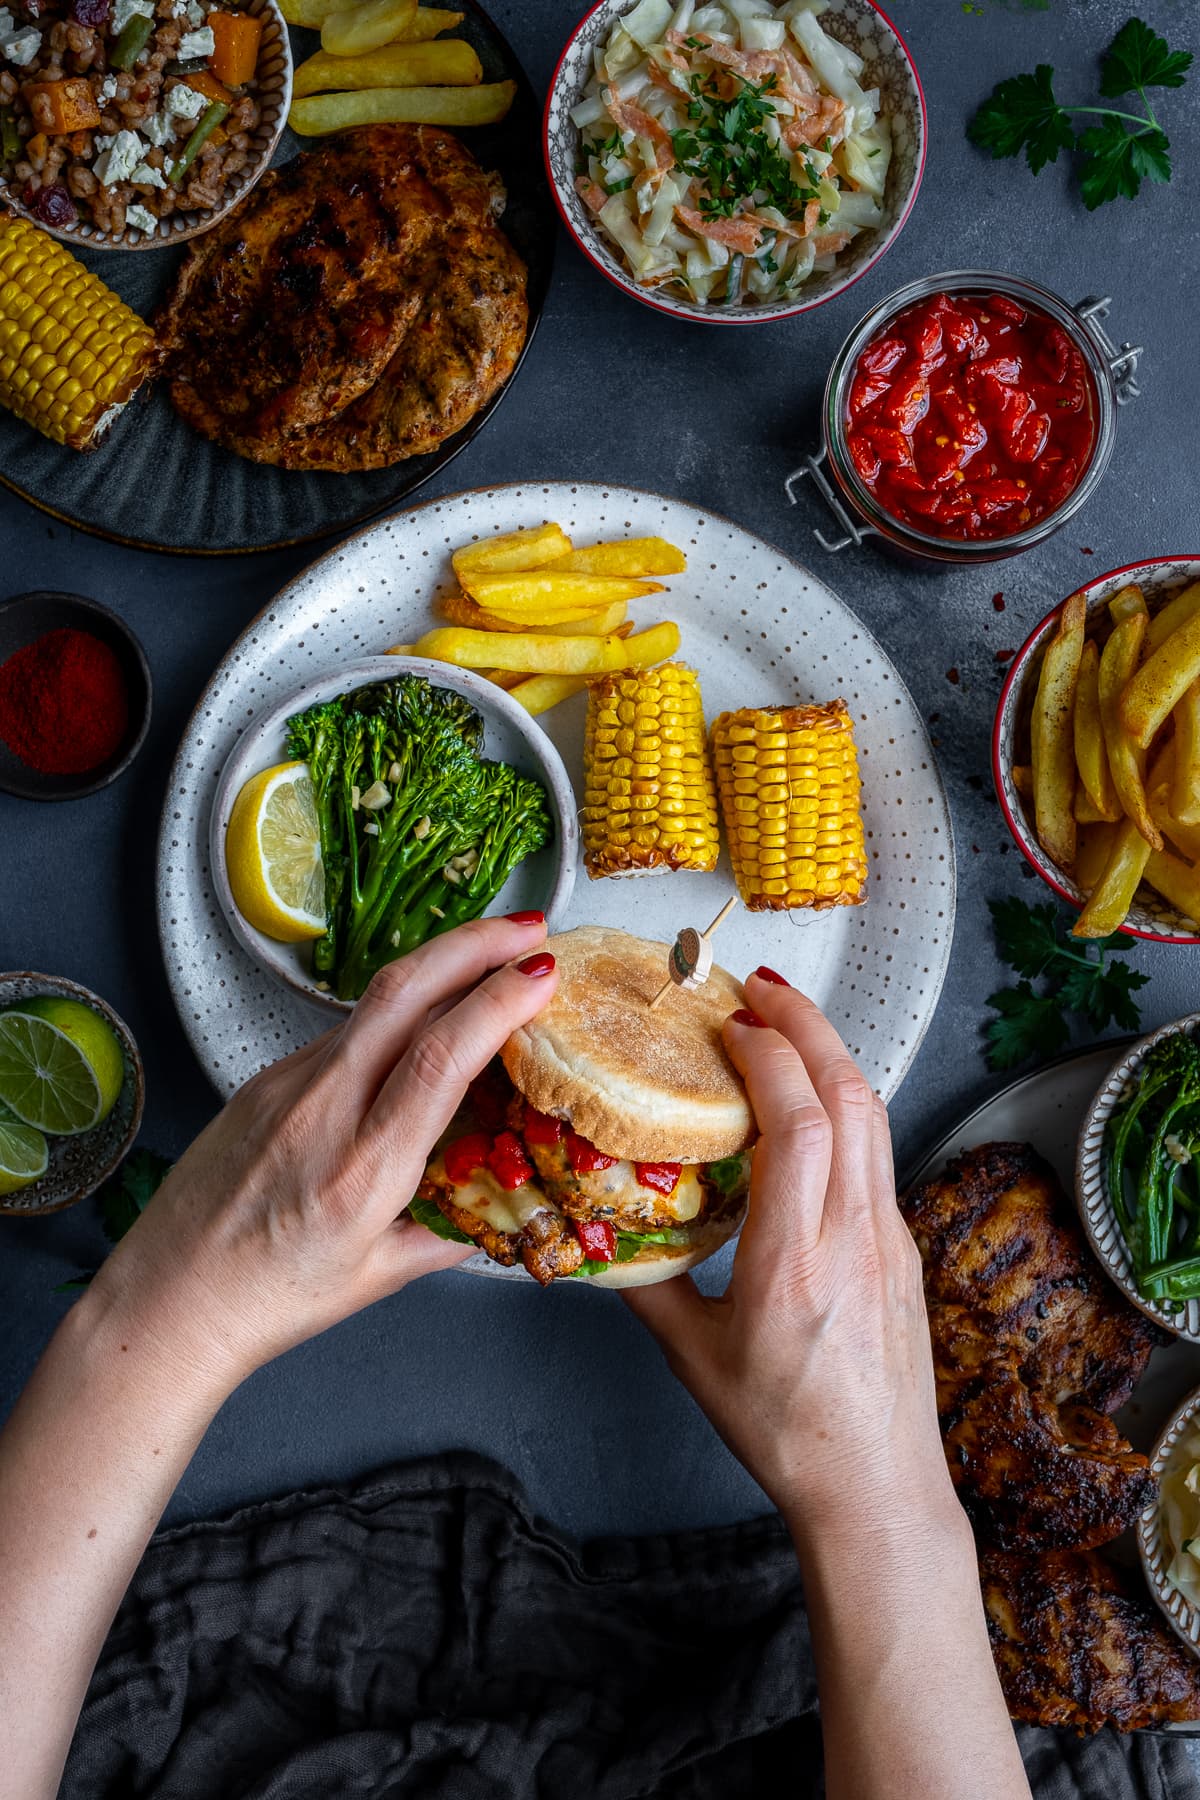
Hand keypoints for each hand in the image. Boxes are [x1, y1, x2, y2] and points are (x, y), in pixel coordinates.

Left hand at [87, 915, 557, 1397]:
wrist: (168, 1298)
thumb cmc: (267, 1299)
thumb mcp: (381, 1275)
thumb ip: (452, 1230)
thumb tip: (505, 1201)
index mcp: (364, 1168)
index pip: (440, 1056)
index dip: (498, 1001)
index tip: (542, 973)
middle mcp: (323, 1111)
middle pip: (403, 991)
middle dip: (473, 944)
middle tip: (529, 925)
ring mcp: (287, 1085)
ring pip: (372, 1002)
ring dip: (438, 967)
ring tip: (488, 960)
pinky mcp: (264, 1079)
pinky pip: (342, 1032)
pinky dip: (393, 1014)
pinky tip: (419, 1024)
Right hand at [624, 970, 952, 1530]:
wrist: (875, 1490)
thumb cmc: (788, 1435)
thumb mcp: (695, 1359)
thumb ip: (648, 1286)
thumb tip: (602, 1232)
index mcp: (795, 1262)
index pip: (800, 1125)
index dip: (769, 1057)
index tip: (729, 1023)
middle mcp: (853, 1236)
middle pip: (850, 1097)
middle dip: (807, 1025)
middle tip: (758, 986)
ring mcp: (888, 1237)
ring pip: (873, 1117)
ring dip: (832, 1055)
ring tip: (786, 1020)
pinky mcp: (901, 1248)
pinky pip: (877, 1150)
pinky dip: (845, 1101)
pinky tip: (813, 1098)